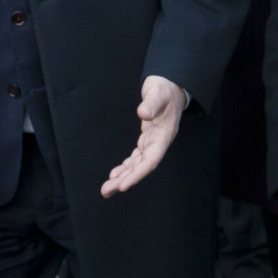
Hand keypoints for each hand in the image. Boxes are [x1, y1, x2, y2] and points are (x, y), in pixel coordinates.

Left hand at [101, 75, 184, 197]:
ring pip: (138, 164)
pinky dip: (126, 167)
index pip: (151, 159)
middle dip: (126, 179)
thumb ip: (152, 102)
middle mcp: (159, 142)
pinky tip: (115, 175)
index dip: (138, 173)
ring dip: (123, 176)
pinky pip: (136, 157)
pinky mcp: (147, 139)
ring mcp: (153, 142)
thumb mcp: (159, 93)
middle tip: (106, 191)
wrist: (171, 86)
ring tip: (107, 188)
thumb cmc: (165, 89)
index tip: (123, 185)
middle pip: (142, 166)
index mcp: (164, 135)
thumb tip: (143, 113)